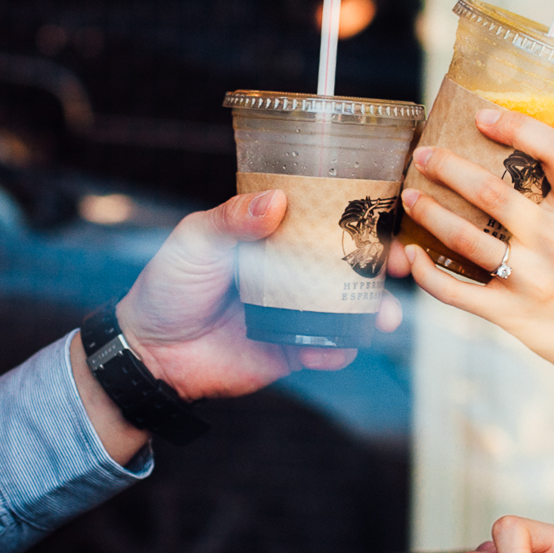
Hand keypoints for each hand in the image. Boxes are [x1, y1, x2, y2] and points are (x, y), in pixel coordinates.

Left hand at [113, 189, 402, 401]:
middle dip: (384, 265)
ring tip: (382, 316)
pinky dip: (340, 349)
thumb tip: (278, 200)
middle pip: (350, 263)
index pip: (325, 218)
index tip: (389, 213)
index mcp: (273, 236)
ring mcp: (297, 312)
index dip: (361, 215)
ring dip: (373, 311)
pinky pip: (329, 349)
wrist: (151, 353)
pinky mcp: (293, 349)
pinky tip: (339, 347)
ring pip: (349, 308)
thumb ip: (234, 219)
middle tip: (403, 265)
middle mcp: (292, 272)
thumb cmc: (168, 286)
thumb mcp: (196, 240)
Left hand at [399, 107, 553, 415]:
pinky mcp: (510, 313)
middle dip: (449, 168)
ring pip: (466, 239)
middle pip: (493, 194)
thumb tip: (506, 158)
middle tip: (424, 155)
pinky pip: (457, 291)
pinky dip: (428, 273)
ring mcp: (532, 280)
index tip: (482, 115)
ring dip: (431, 214)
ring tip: (411, 196)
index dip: (517, 127)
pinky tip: (413, 255)